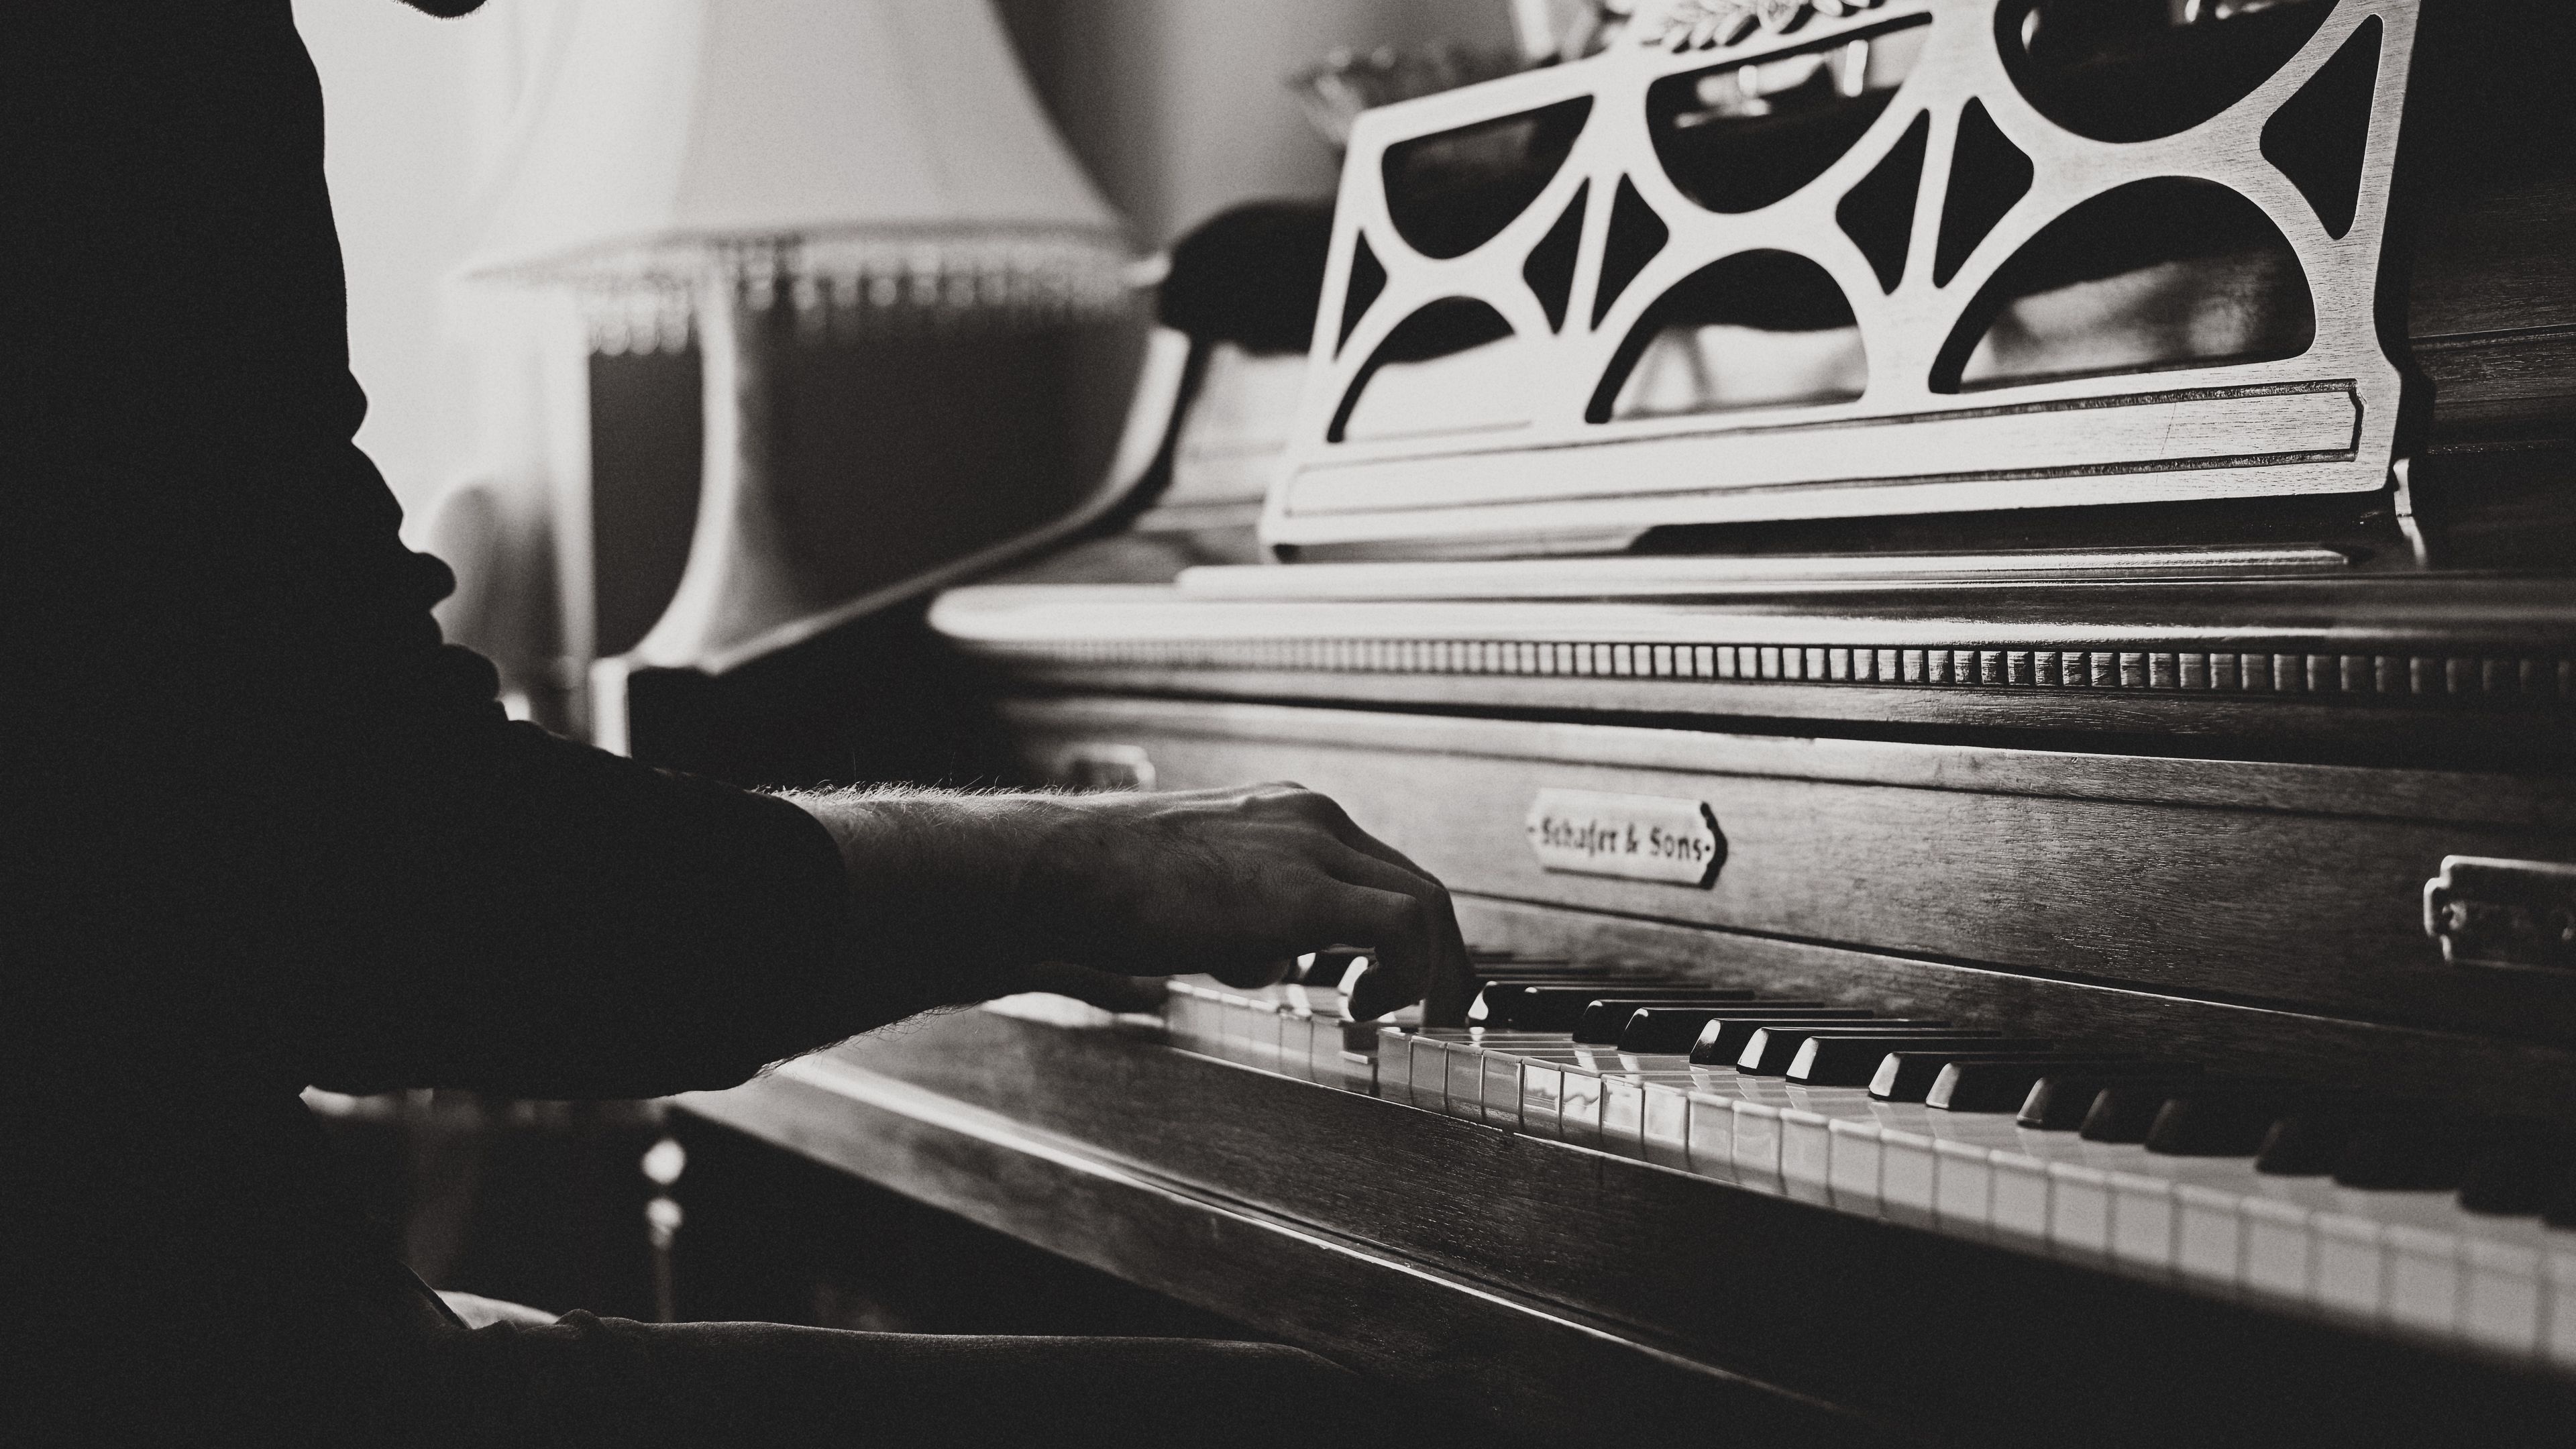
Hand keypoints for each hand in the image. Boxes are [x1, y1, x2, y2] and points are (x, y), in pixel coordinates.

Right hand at [1001, 784, 1468, 1021]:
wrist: (1061, 871)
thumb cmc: (1108, 890)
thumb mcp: (1200, 901)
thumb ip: (1248, 924)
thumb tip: (1269, 965)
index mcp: (1287, 816)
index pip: (1380, 869)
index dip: (1406, 931)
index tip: (1403, 978)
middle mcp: (1310, 819)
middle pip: (1417, 884)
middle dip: (1440, 955)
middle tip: (1439, 1011)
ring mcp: (1311, 847)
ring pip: (1425, 902)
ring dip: (1431, 971)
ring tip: (1401, 1019)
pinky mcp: (1303, 890)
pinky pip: (1402, 928)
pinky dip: (1407, 973)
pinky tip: (1365, 1008)